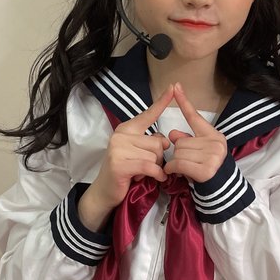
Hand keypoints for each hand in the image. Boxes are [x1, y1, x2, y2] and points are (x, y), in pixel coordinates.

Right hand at [90, 84, 173, 209]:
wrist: (105, 192)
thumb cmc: (125, 172)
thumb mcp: (139, 153)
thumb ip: (151, 143)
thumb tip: (165, 141)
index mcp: (127, 129)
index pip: (148, 114)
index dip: (161, 102)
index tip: (173, 87)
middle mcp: (121, 135)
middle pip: (158, 142)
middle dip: (158, 158)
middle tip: (145, 166)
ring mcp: (118, 149)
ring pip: (155, 156)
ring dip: (154, 168)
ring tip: (141, 173)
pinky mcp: (120, 164)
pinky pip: (149, 166)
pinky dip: (156, 175)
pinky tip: (154, 179)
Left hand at [163, 82, 226, 182]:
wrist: (220, 189)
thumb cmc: (206, 168)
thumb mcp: (198, 151)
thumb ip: (186, 139)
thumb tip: (172, 134)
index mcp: (214, 135)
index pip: (195, 117)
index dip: (184, 102)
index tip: (175, 86)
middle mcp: (216, 144)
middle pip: (181, 141)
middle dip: (179, 153)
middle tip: (188, 163)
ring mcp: (212, 157)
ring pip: (178, 153)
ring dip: (176, 163)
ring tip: (186, 169)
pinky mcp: (205, 170)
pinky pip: (178, 164)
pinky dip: (172, 169)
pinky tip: (177, 173)